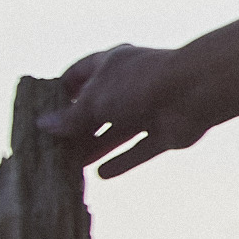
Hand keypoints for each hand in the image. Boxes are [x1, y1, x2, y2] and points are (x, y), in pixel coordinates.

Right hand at [39, 41, 223, 179]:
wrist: (195, 92)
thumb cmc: (138, 84)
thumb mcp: (95, 100)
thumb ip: (71, 117)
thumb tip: (43, 125)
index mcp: (111, 64)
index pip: (79, 74)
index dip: (61, 92)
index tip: (43, 111)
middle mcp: (128, 84)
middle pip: (97, 107)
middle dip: (77, 127)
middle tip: (54, 147)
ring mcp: (148, 108)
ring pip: (117, 130)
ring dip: (96, 146)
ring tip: (72, 165)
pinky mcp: (164, 131)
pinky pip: (138, 149)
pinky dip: (122, 161)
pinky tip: (102, 174)